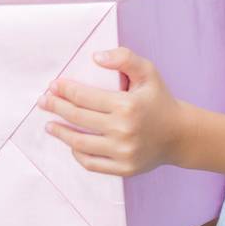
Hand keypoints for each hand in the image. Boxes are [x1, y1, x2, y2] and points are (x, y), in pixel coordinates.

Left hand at [37, 46, 191, 176]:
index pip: (84, 96)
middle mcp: (124, 130)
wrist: (180, 135)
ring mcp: (123, 152)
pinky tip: (70, 144)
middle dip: (56, 107)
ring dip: (60, 132)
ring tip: (49, 124)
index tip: (52, 86)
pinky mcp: (124, 168)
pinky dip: (77, 153)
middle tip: (44, 101)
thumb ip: (124, 58)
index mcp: (127, 105)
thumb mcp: (148, 72)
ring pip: (79, 143)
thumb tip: (96, 57)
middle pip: (78, 118)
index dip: (64, 90)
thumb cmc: (160, 100)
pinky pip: (91, 163)